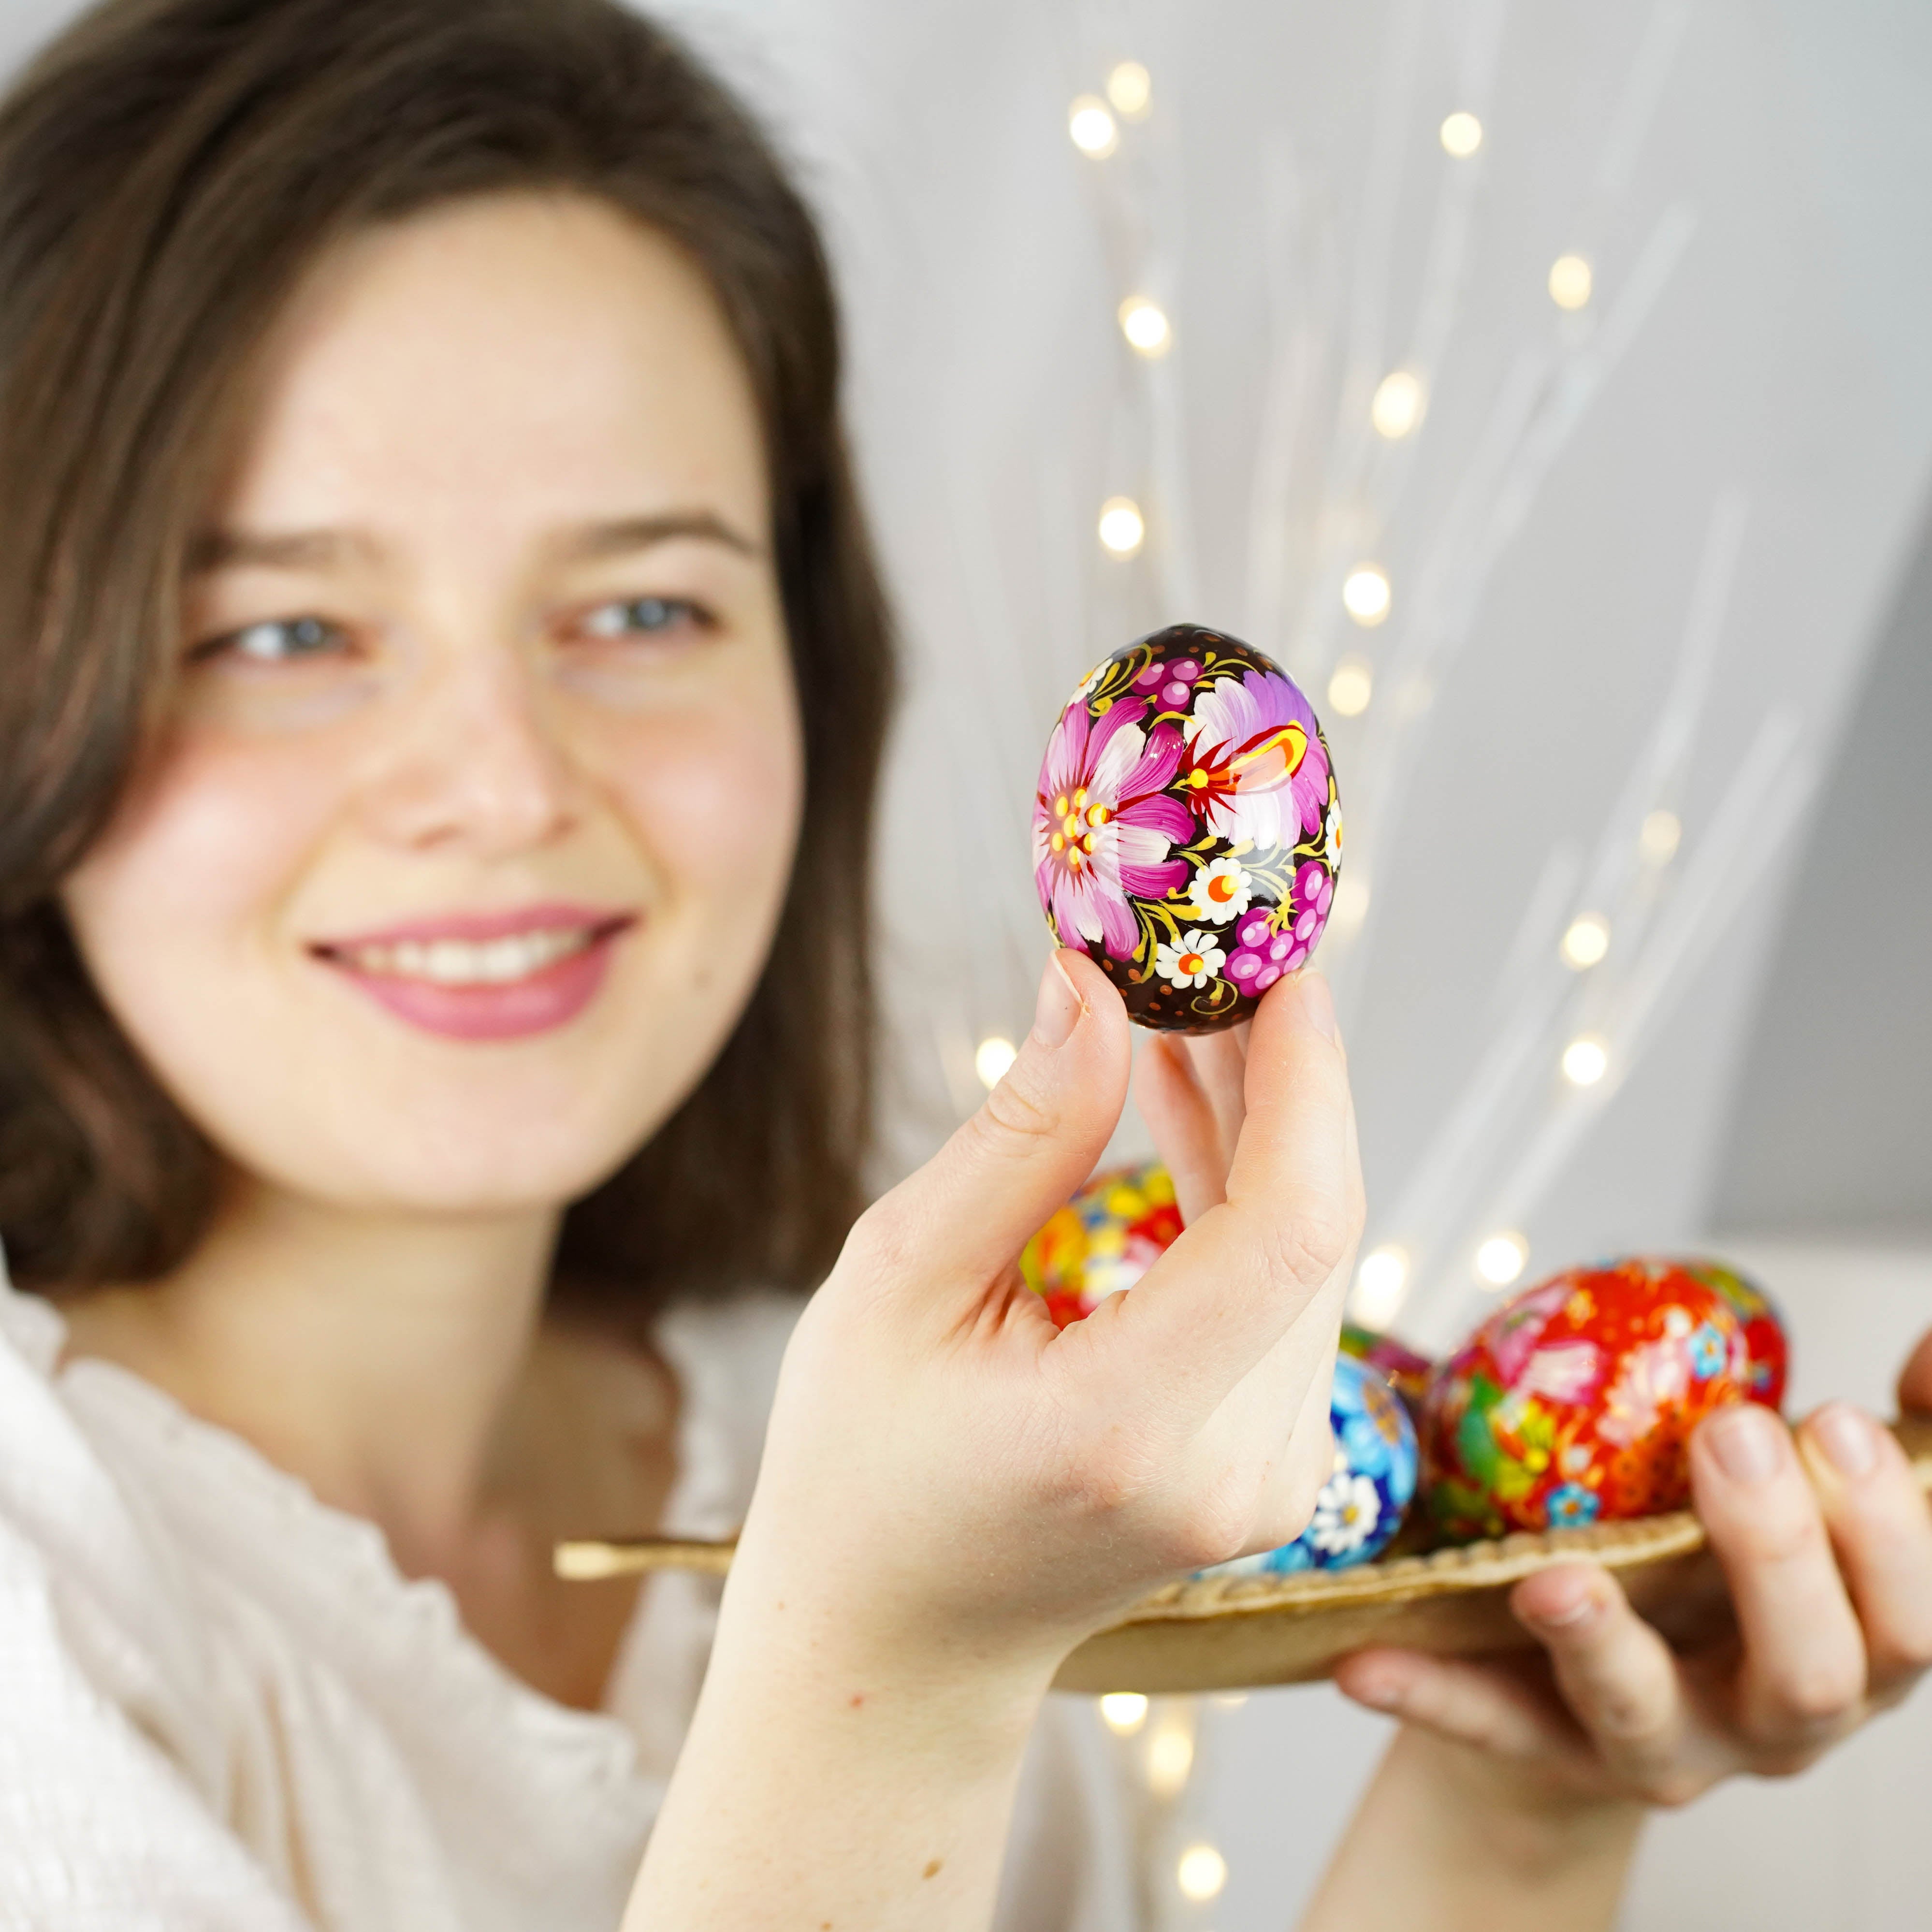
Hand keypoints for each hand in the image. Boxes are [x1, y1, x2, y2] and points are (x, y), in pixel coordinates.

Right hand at [632, 958, 1360, 1928]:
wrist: (898, 1644)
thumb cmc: (859, 1466)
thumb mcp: (898, 1280)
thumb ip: (1018, 1136)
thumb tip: (1096, 986)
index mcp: (1128, 1429)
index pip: (1288, 1230)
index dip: (1306, 1080)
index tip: (1282, 963)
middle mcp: (1233, 1469)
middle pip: (1317, 1228)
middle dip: (1282, 1074)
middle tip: (1221, 950)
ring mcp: (1269, 1482)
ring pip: (1310, 1254)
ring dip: (1262, 1124)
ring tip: (1189, 1009)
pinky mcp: (1272, 1469)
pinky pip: (1286, 1296)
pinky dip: (1244, 1194)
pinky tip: (1190, 1100)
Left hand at [1333, 1366, 1931, 1812]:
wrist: (1598, 1690)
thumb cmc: (1709, 1570)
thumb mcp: (1798, 1513)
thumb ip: (1868, 1442)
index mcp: (1843, 1650)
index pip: (1909, 1619)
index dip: (1892, 1529)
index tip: (1838, 1417)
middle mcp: (1764, 1716)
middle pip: (1810, 1672)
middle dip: (1779, 1551)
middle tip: (1736, 1434)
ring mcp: (1651, 1746)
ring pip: (1646, 1716)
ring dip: (1602, 1643)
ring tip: (1553, 1581)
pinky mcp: (1538, 1754)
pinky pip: (1481, 1726)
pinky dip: (1429, 1694)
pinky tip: (1363, 1661)